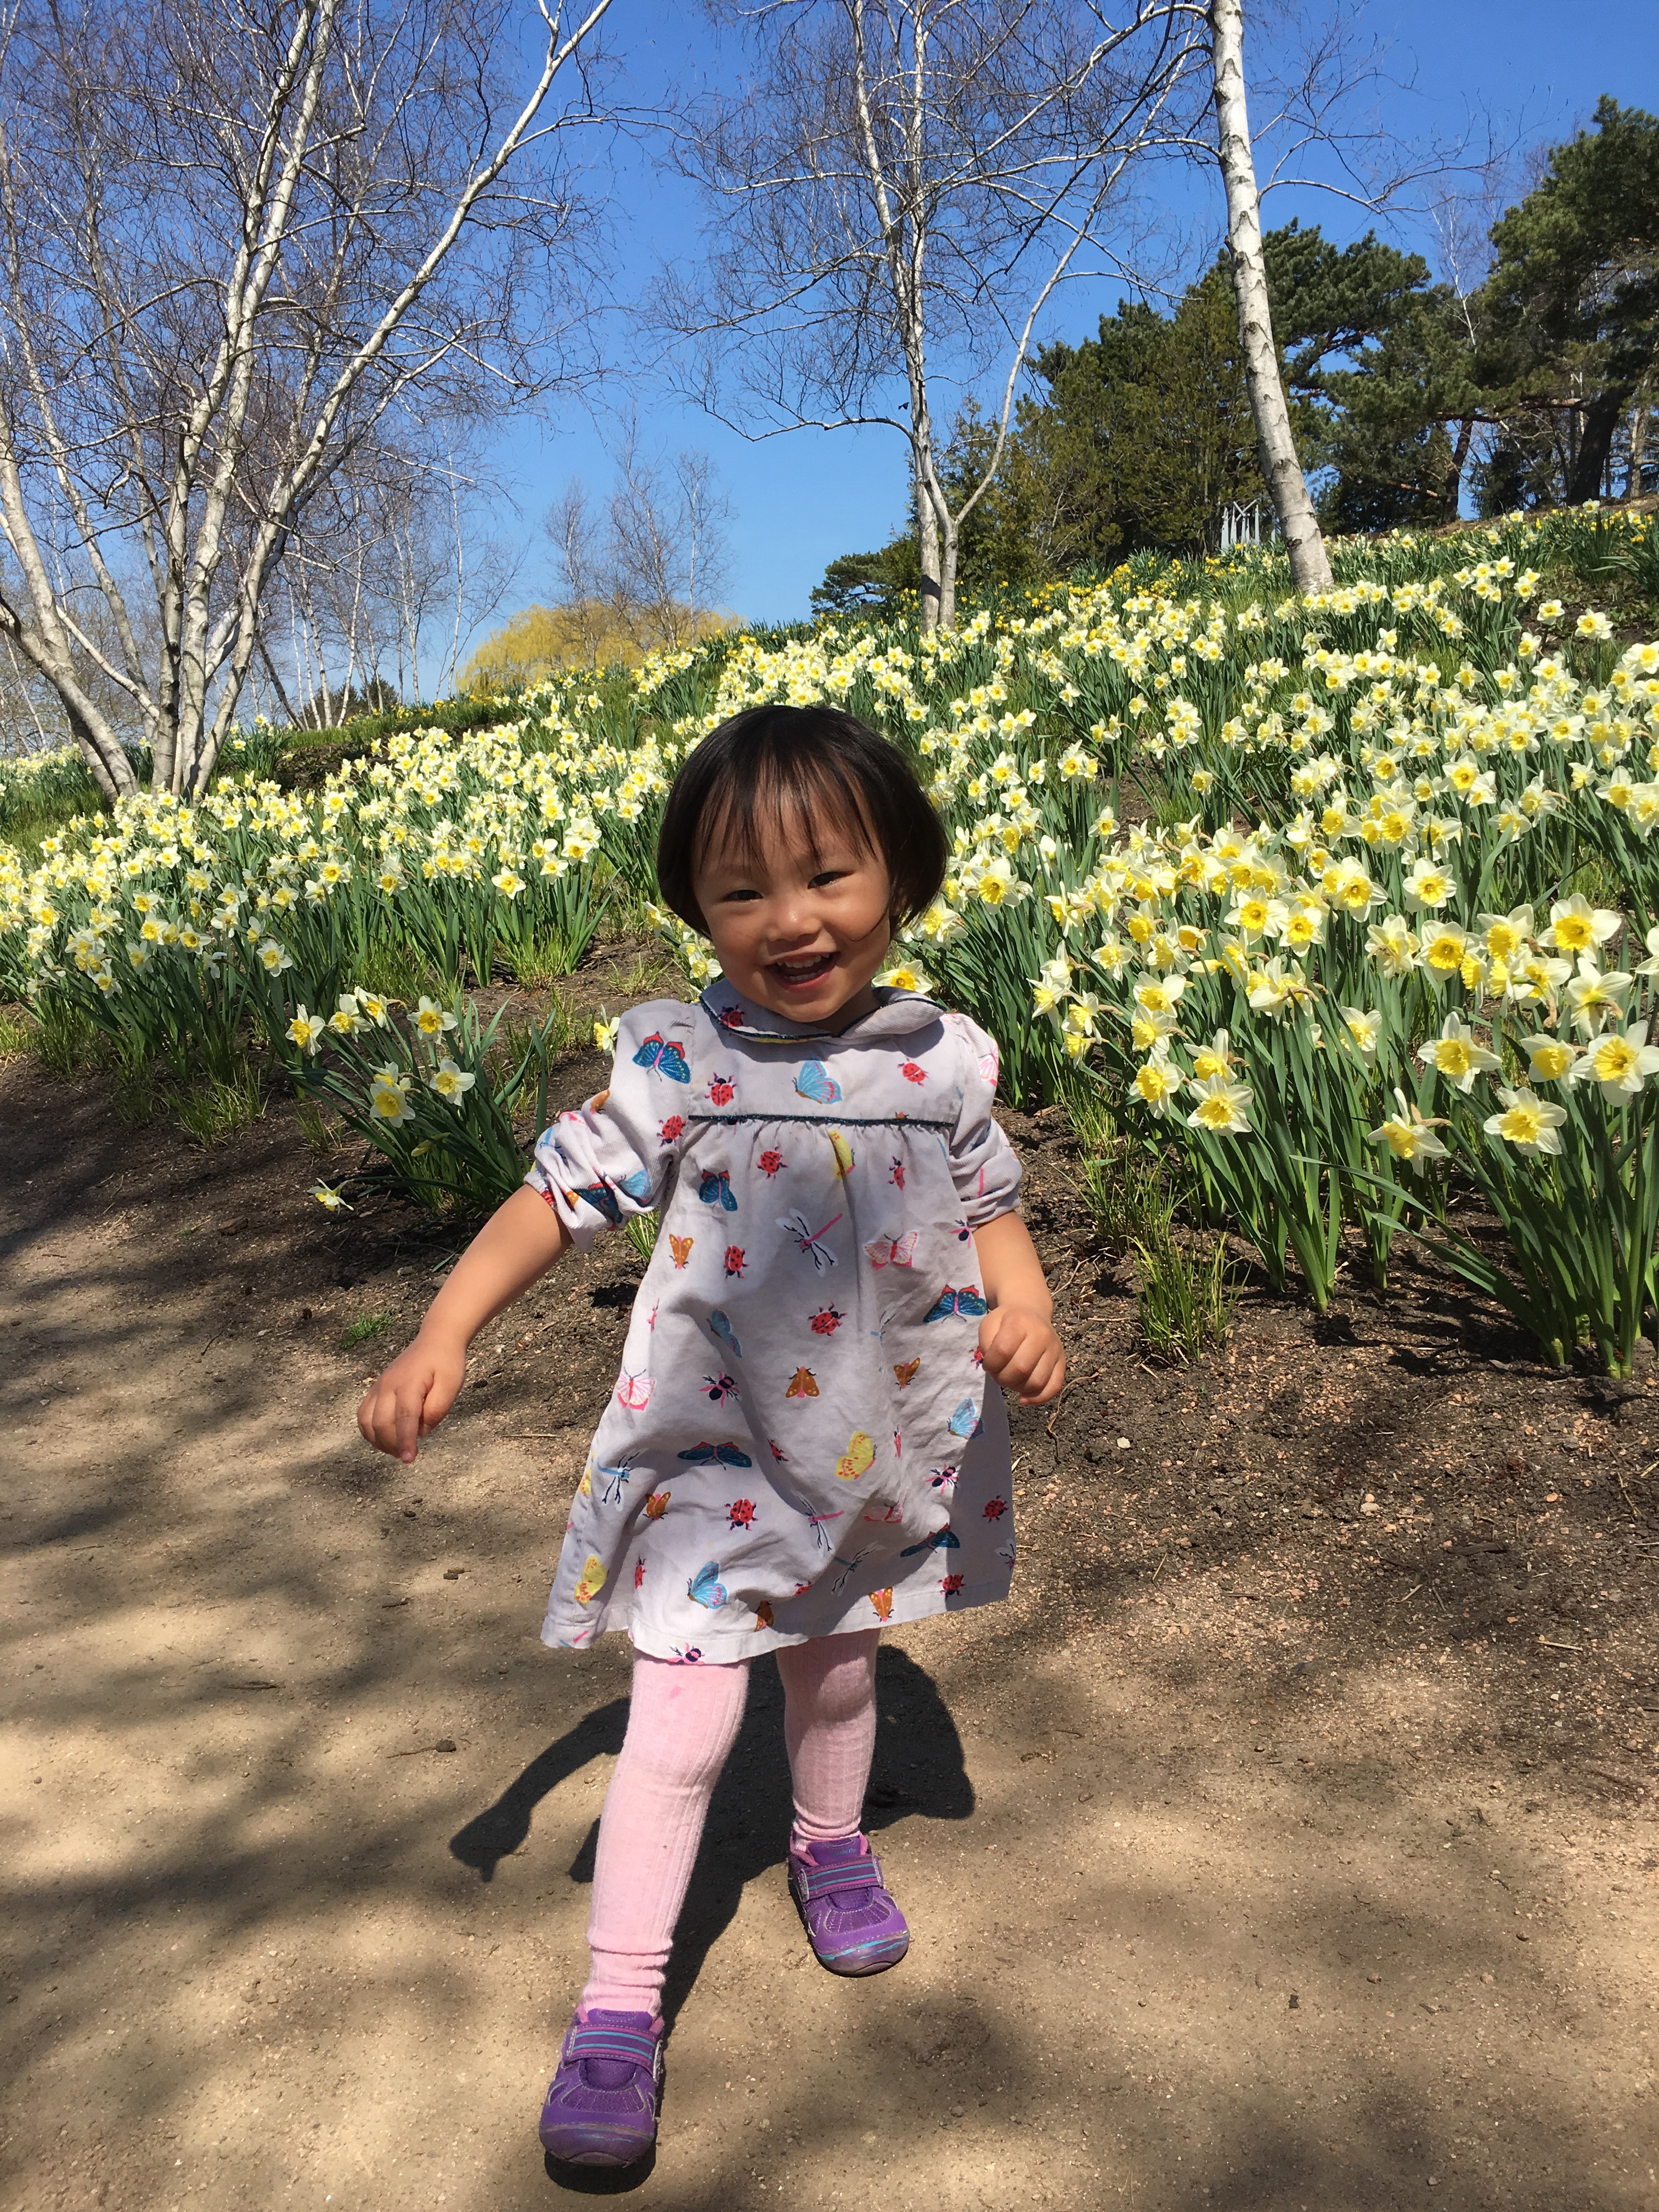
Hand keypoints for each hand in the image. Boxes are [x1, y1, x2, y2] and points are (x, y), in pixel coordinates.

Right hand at [358, 1331, 466, 1463]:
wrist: (435, 1341)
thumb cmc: (446, 1364)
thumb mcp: (452, 1384)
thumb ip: (437, 1408)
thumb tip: (422, 1431)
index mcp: (409, 1383)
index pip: (404, 1418)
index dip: (405, 1441)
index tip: (409, 1460)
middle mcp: (388, 1385)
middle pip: (381, 1423)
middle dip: (393, 1444)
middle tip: (409, 1455)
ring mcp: (379, 1387)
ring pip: (366, 1421)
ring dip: (378, 1441)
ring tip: (397, 1449)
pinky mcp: (375, 1389)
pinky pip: (363, 1415)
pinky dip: (369, 1431)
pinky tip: (385, 1439)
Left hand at [977, 1304, 1065, 1405]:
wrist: (1031, 1312)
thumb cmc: (1007, 1321)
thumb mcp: (989, 1324)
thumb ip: (986, 1343)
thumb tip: (994, 1367)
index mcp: (1019, 1322)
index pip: (1003, 1351)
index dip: (991, 1364)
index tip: (988, 1364)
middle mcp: (1041, 1335)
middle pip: (1021, 1369)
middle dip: (1003, 1378)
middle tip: (997, 1374)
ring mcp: (1054, 1349)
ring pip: (1037, 1381)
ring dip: (1018, 1388)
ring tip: (1010, 1380)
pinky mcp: (1062, 1361)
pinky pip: (1054, 1387)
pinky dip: (1037, 1398)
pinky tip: (1023, 1397)